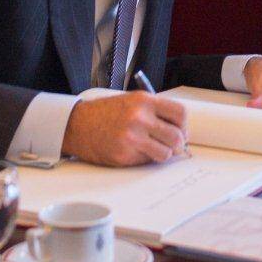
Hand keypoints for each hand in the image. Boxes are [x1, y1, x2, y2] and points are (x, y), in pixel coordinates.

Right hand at [62, 92, 188, 165]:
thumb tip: (177, 127)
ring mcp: (132, 137)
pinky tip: (135, 151)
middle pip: (177, 136)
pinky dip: (145, 159)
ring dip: (163, 154)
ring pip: (165, 153)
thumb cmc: (104, 113)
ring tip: (153, 149)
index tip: (181, 130)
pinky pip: (147, 161)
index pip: (180, 113)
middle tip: (171, 145)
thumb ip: (154, 111)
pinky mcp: (124, 155)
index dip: (184, 125)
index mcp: (144, 101)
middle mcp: (140, 118)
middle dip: (177, 144)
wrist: (78, 124)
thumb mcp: (132, 101)